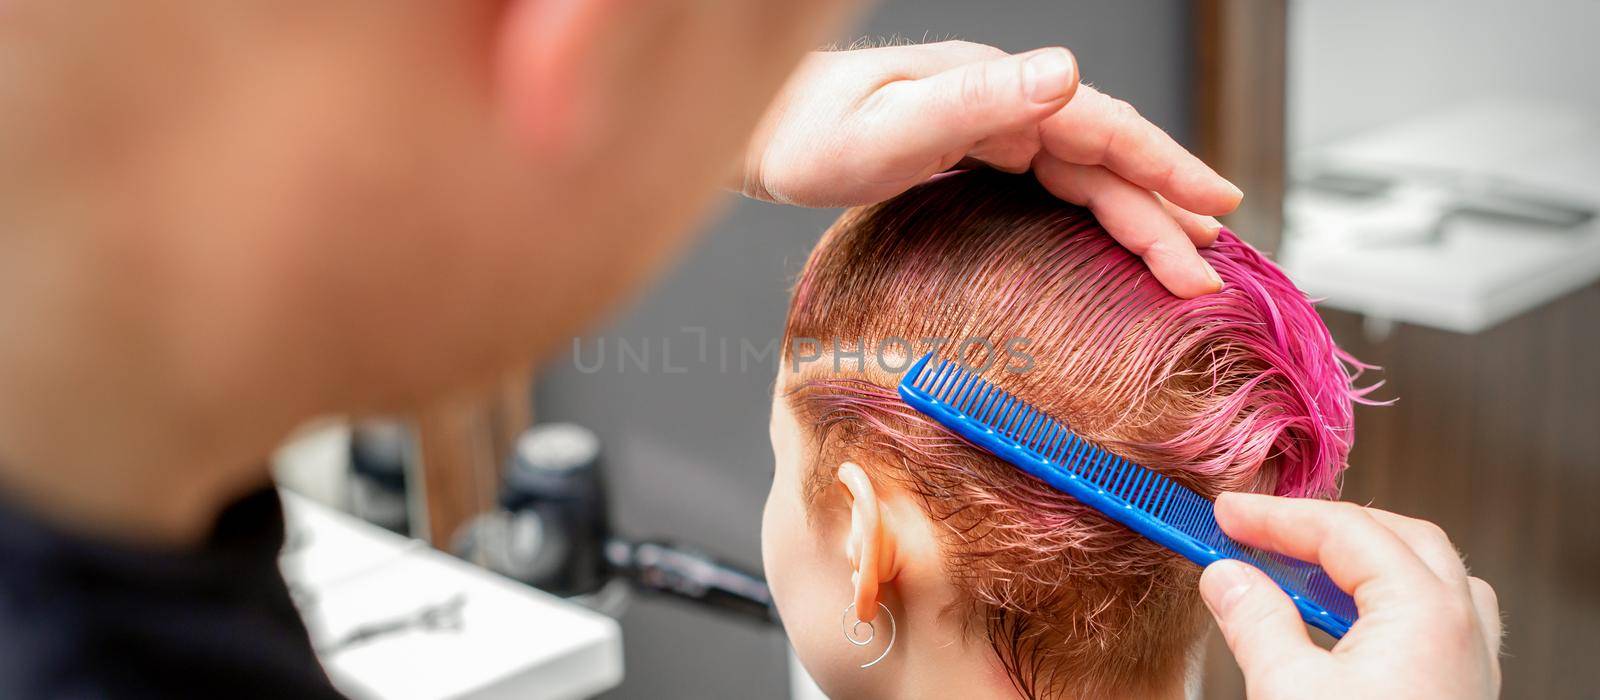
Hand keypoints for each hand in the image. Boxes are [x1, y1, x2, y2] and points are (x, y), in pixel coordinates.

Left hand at [737, 41, 1241, 297]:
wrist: (764, 133)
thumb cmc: (810, 134)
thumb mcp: (892, 125)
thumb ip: (977, 100)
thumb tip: (1066, 72)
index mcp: (997, 89)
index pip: (1103, 128)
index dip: (1165, 167)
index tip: (1216, 205)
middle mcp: (1003, 101)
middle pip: (1104, 158)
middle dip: (1164, 209)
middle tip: (1209, 268)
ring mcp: (990, 125)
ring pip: (1084, 173)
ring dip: (1138, 214)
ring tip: (1183, 258)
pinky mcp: (974, 151)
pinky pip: (1054, 182)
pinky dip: (1095, 209)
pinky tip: (1113, 233)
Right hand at [1200, 493, 1502, 699]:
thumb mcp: (1286, 692)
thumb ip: (1254, 621)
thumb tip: (1226, 577)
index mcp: (1425, 613)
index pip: (1345, 531)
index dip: (1276, 518)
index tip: (1224, 516)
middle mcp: (1462, 629)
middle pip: (1398, 538)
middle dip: (1324, 526)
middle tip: (1258, 532)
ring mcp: (1470, 665)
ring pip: (1427, 576)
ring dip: (1362, 561)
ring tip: (1299, 571)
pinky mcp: (1460, 696)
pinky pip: (1437, 619)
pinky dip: (1386, 600)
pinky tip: (1343, 626)